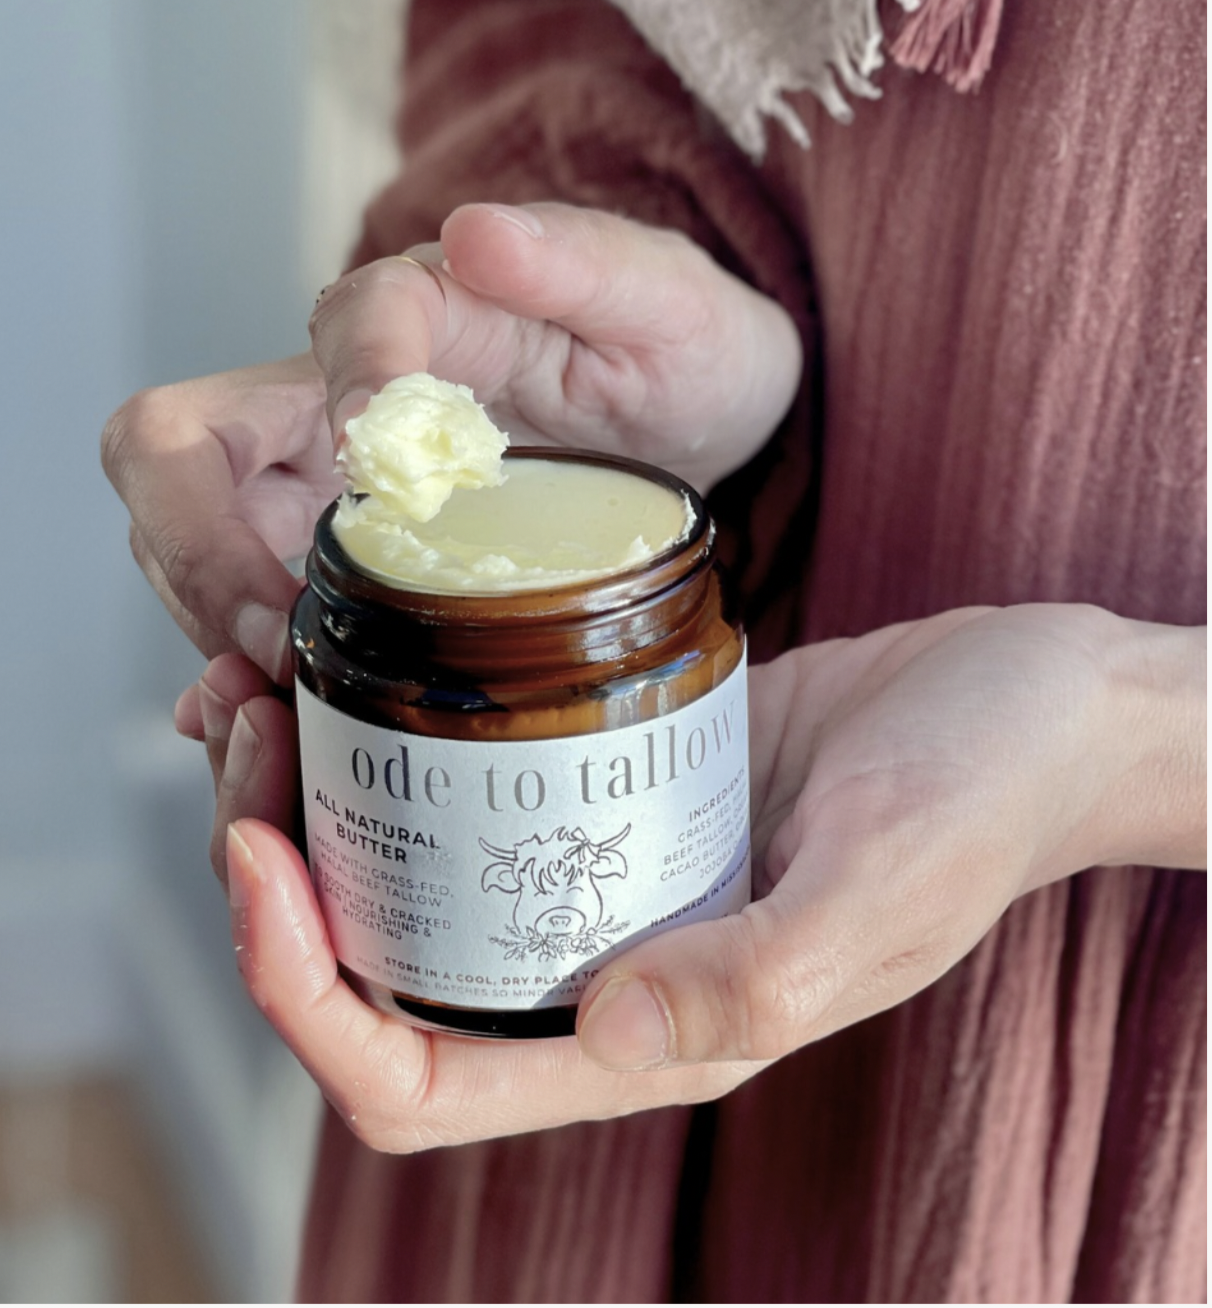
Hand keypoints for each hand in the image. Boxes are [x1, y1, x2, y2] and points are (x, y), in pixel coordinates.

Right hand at [102, 202, 800, 682]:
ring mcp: (323, 476)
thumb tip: (475, 233)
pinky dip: (237, 655)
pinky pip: (243, 594)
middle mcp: (340, 392)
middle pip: (186, 444)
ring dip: (210, 616)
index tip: (379, 479)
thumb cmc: (679, 352)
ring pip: (190, 531)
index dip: (344, 393)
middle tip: (274, 639)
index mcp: (426, 313)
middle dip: (200, 544)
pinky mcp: (335, 545)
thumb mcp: (661, 302)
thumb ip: (579, 262)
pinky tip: (273, 707)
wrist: (693, 425)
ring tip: (283, 693)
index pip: (347, 323)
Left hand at [197, 604, 1204, 1149]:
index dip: (309, 1000)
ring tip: (256, 686)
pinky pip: (466, 776)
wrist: (1033, 702)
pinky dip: (386, 731)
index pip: (423, 1080)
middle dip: (275, 872)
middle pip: (379, 965)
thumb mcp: (884, 886)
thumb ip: (760, 973)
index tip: (259, 862)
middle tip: (237, 733)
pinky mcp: (615, 776)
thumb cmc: (983, 796)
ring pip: (406, 867)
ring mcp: (603, 863)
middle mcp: (606, 960)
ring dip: (309, 794)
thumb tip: (606, 1029)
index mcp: (655, 1030)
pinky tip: (350, 654)